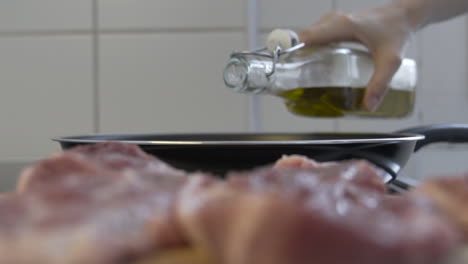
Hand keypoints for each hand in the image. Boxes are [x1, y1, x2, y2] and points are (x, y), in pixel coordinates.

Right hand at [299, 4, 414, 110]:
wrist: (405, 15)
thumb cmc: (397, 32)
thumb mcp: (391, 61)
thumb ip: (380, 84)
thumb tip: (368, 106)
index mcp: (342, 26)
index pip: (307, 37)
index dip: (294, 52)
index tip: (290, 70)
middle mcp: (334, 20)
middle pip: (305, 39)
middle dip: (298, 57)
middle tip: (299, 79)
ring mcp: (334, 21)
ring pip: (310, 37)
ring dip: (305, 53)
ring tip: (306, 74)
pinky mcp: (337, 24)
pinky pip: (318, 35)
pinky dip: (313, 47)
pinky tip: (318, 64)